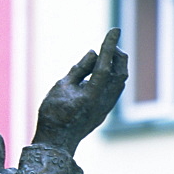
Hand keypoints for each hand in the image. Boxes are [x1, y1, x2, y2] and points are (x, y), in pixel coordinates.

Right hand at [32, 28, 127, 155]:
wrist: (56, 143)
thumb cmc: (53, 114)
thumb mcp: (61, 87)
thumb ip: (79, 69)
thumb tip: (94, 54)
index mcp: (92, 95)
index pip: (106, 65)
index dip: (110, 46)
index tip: (115, 30)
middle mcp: (104, 101)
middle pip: (120, 72)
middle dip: (117, 55)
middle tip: (108, 44)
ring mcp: (106, 108)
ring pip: (120, 81)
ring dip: (116, 65)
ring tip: (104, 56)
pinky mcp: (104, 111)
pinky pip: (115, 89)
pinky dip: (112, 76)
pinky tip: (100, 72)